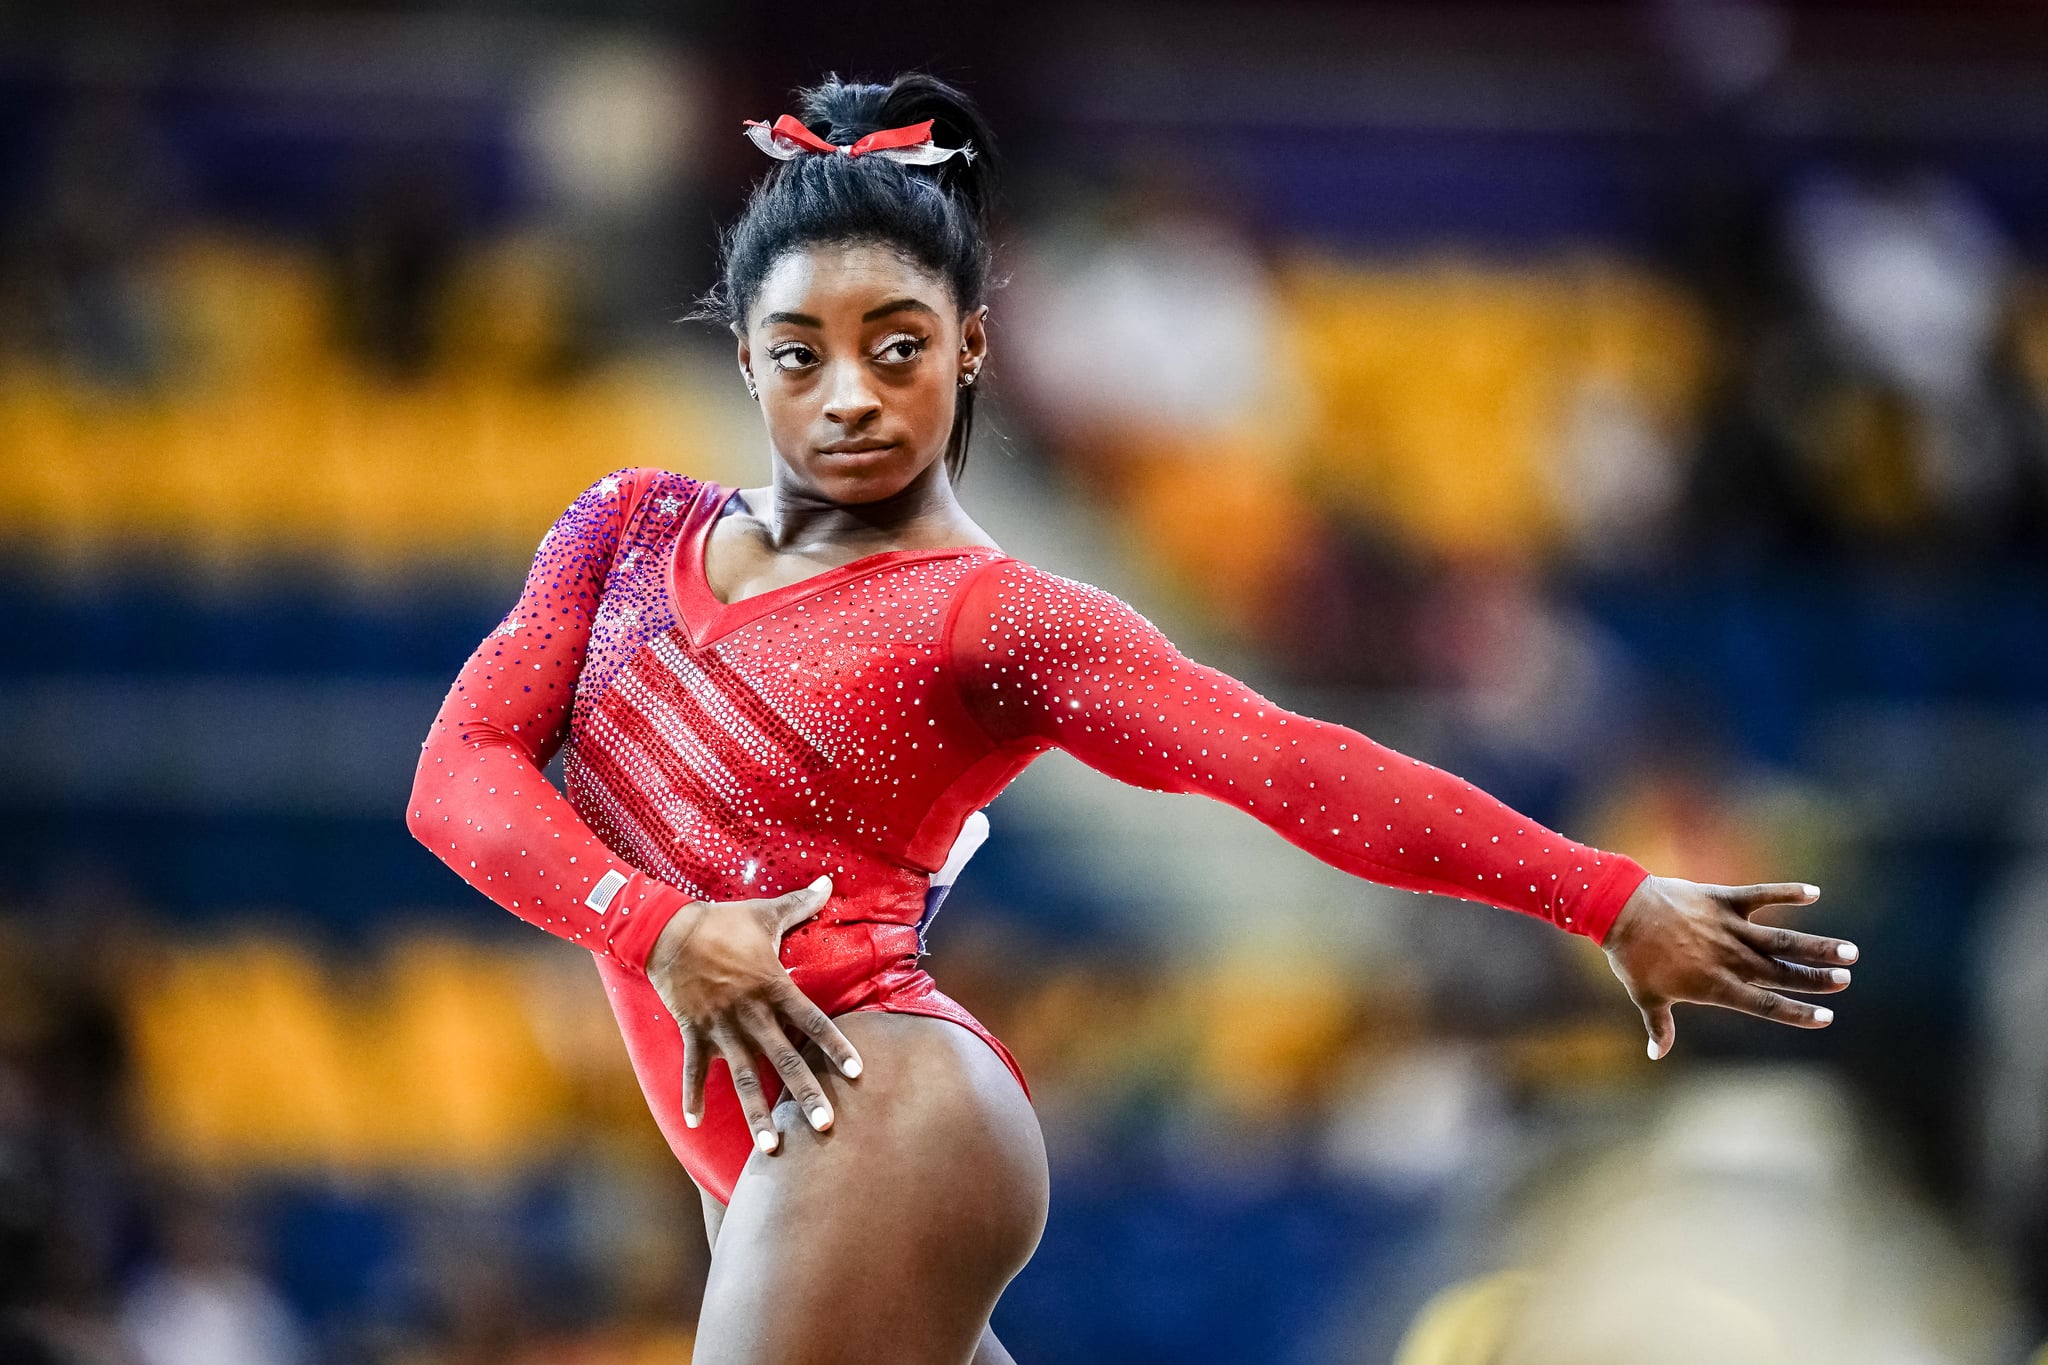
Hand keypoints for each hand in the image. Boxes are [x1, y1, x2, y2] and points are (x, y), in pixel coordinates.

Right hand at [643, 874, 862, 1152]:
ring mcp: (721, 1028)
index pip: (814, 1023)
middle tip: (826, 1127)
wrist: (667, 930)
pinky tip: (692, 1122)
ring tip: (772, 1148)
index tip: (858, 1074)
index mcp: (774, 988)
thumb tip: (830, 881)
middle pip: (785, 1060)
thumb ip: (801, 904)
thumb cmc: (723, 922)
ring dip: (758, 1114)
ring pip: (744, 1079)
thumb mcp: (765, 913)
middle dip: (805, 1095)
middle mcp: (751, 1014)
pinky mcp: (693, 1033)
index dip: (837, 1048)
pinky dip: (691, 1096)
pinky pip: (693, 1071)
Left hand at [1601, 876, 1857, 1059]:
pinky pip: (1760, 895)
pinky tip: (1813, 893)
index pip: (1764, 1005)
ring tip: (1849, 951)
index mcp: (1714, 986)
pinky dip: (1786, 893)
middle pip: (1782, 973)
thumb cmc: (1631, 958)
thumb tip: (1657, 1054)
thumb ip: (1660, 1027)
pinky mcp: (1722, 899)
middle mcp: (1729, 959)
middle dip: (1816, 979)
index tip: (1826, 1017)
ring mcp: (1728, 928)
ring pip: (1782, 940)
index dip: (1796, 1013)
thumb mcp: (1645, 997)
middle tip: (1845, 980)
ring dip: (1817, 946)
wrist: (1619, 911)